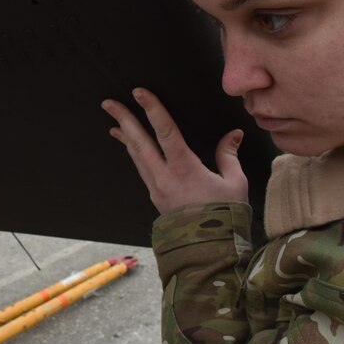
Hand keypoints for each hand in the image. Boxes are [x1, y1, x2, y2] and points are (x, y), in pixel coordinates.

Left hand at [101, 88, 247, 213]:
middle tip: (109, 103)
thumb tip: (234, 134)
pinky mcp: (156, 197)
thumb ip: (229, 156)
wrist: (208, 250)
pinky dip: (135, 155)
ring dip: (126, 138)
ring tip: (115, 124)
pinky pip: (142, 170)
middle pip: (139, 142)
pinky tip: (133, 150)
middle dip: (124, 120)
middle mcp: (164, 177)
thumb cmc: (224, 217)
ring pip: (137, 157)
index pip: (165, 132)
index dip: (152, 109)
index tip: (139, 92)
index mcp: (184, 169)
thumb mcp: (234, 183)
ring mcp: (157, 188)